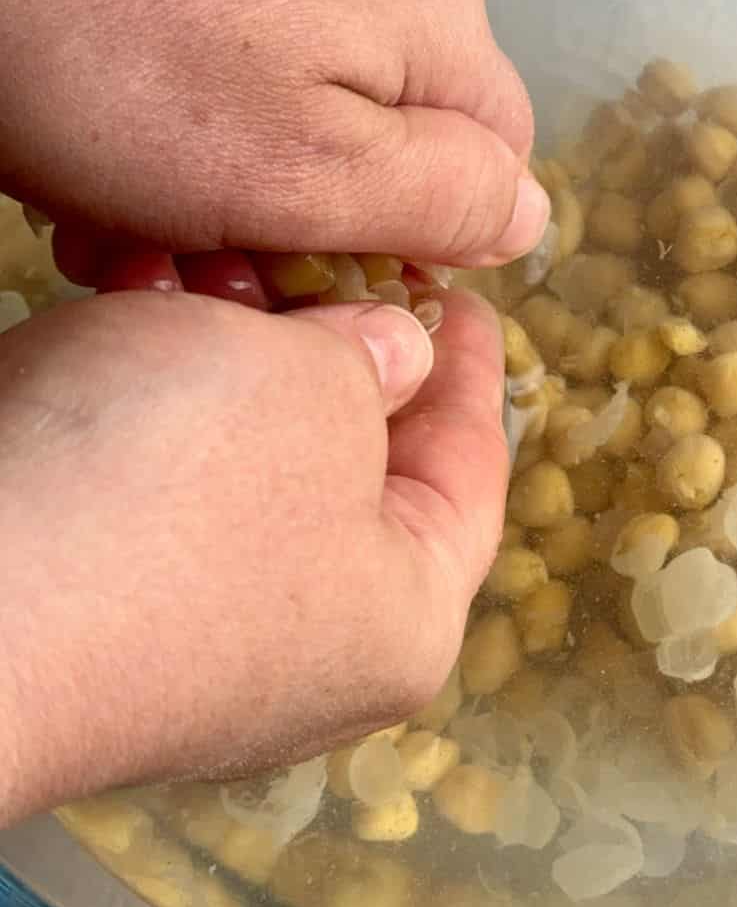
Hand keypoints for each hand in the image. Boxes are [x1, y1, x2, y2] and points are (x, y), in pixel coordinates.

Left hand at [0, 0, 546, 278]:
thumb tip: (527, 217)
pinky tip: (109, 128)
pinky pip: (243, 22)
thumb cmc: (120, 55)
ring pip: (310, 80)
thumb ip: (445, 201)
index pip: (497, 165)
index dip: (413, 239)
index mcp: (440, 15)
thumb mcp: (309, 176)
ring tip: (128, 204)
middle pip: (395, 123)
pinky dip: (190, 93)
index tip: (310, 273)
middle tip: (198, 254)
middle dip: (305, 208)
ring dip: (233, 165)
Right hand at [0, 288, 507, 824]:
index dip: (469, 365)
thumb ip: (376, 357)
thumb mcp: (312, 388)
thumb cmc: (167, 493)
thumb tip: (388, 356)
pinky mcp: (96, 608)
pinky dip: (151, 394)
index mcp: (402, 619)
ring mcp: (191, 642)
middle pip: (352, 463)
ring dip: (227, 352)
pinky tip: (129, 310)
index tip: (457, 291)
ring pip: (243, 459)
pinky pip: (156, 481)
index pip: (470, 470)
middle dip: (328, 339)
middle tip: (319, 252)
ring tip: (206, 262)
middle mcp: (306, 654)